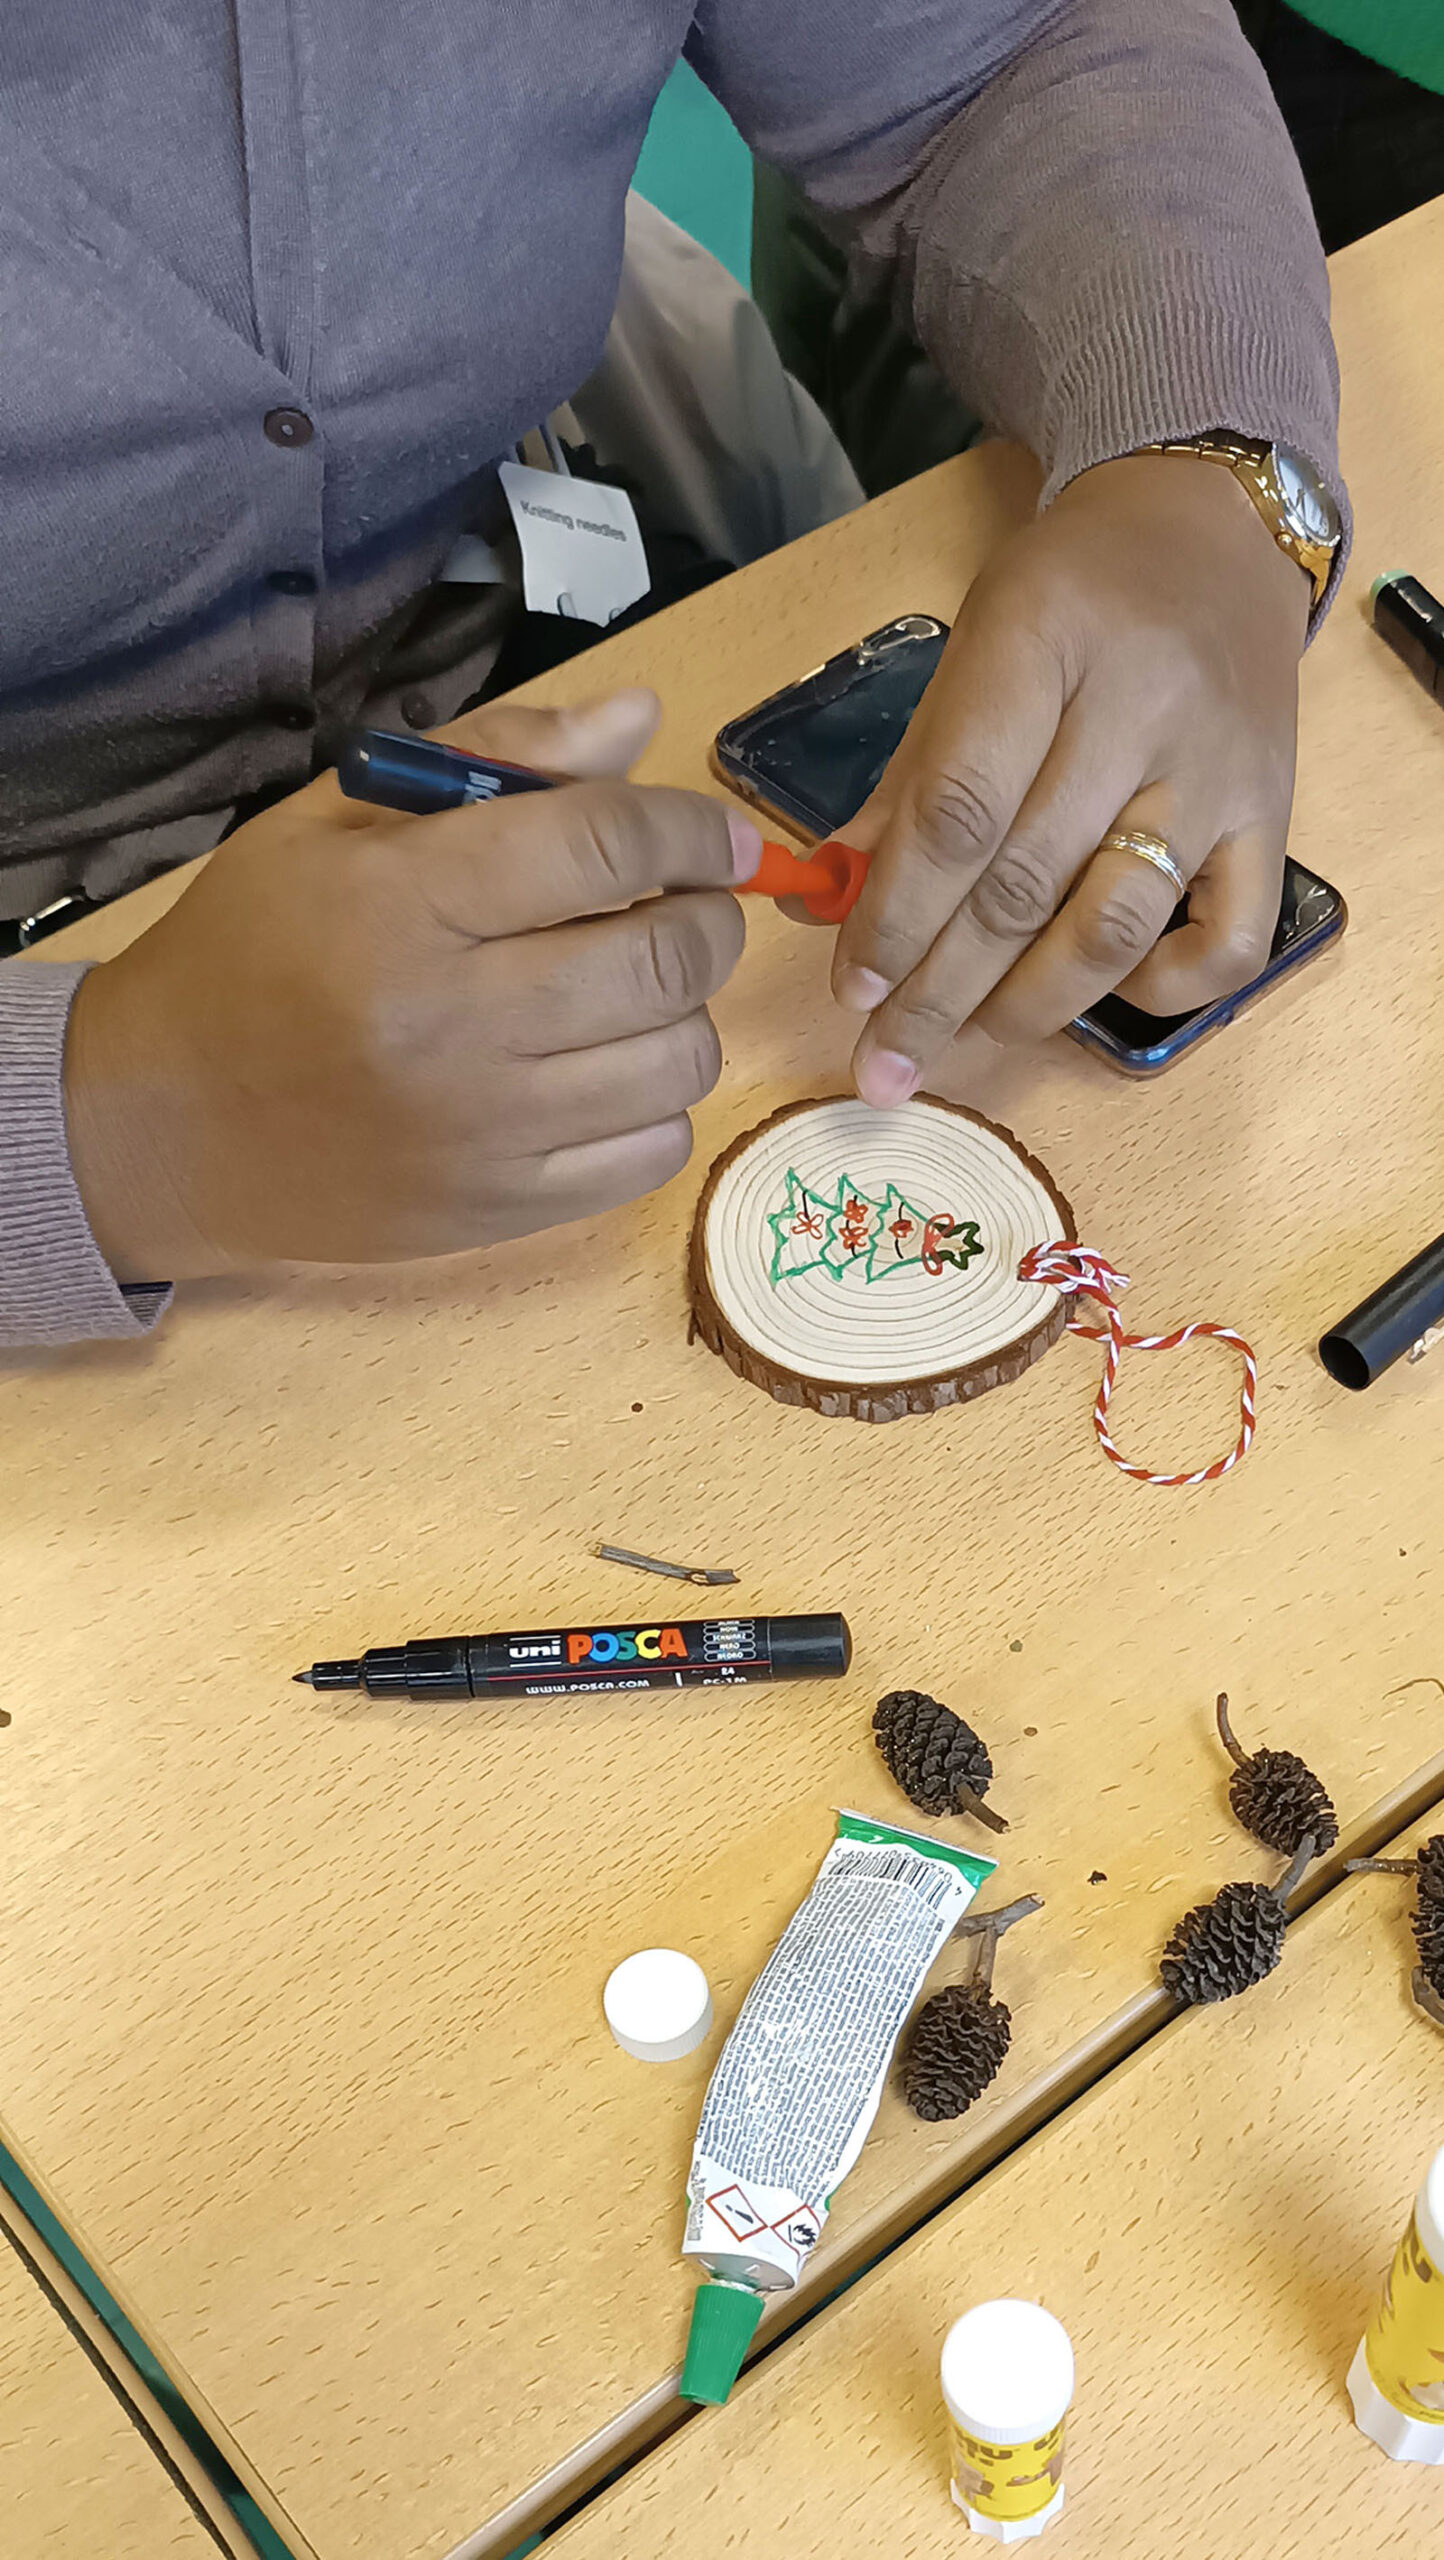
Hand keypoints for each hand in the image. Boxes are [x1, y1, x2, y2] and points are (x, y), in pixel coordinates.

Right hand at [65, 690, 759, 1280]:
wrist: (161, 1125)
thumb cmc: (254, 950)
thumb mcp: (336, 820)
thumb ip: (493, 756)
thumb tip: (640, 719)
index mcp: (403, 902)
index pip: (604, 845)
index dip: (690, 829)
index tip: (714, 836)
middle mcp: (450, 1020)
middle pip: (666, 958)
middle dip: (707, 917)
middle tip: (687, 906)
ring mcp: (481, 1129)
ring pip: (679, 1061)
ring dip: (686, 1014)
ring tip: (634, 992)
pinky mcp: (498, 1209)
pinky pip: (654, 1152)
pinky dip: (658, 1104)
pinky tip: (607, 1072)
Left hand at [830, 452, 1311, 1103]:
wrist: (1210, 533)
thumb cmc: (1070, 599)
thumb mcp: (971, 648)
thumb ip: (907, 779)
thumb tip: (826, 905)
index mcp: (1047, 640)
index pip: (959, 810)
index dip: (896, 916)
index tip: (851, 988)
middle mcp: (1145, 708)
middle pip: (1025, 885)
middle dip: (939, 989)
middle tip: (883, 1057)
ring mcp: (1220, 771)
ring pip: (1114, 926)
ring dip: (1027, 1004)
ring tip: (965, 1034)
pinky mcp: (1276, 818)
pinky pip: (1224, 946)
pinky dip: (1156, 991)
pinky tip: (1095, 988)